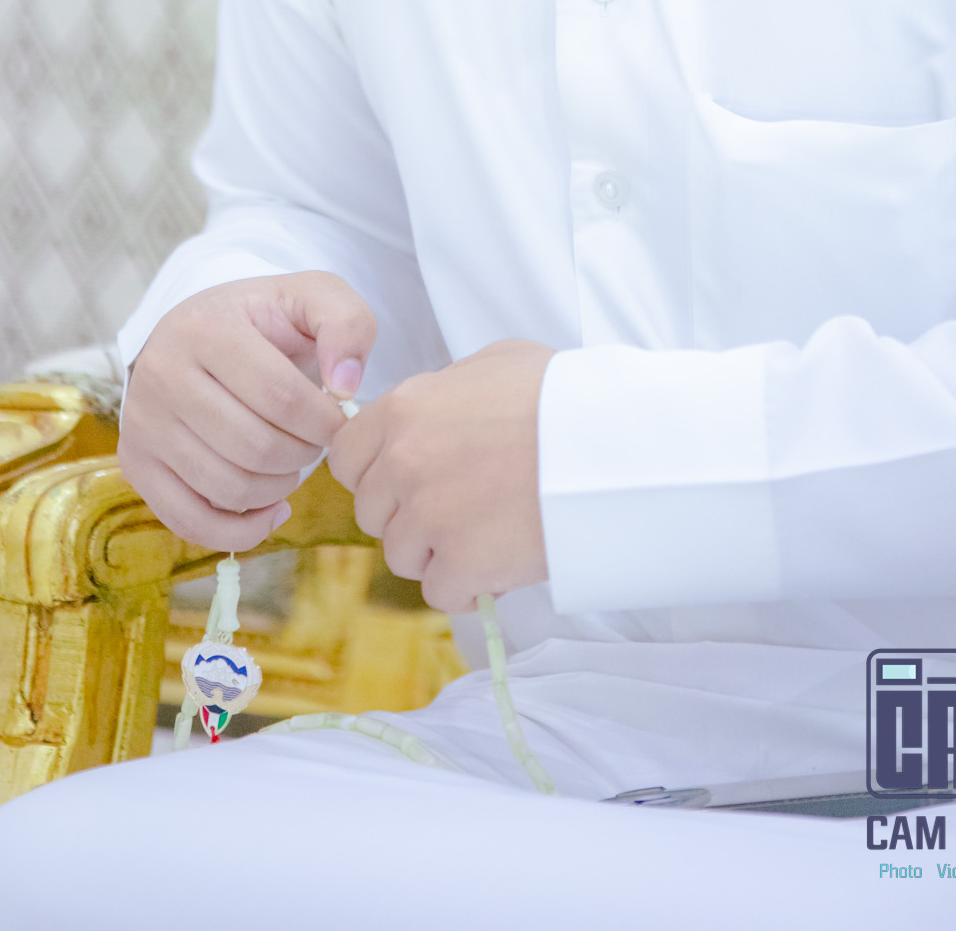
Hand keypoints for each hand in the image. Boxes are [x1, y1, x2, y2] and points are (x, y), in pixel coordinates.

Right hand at [119, 273, 374, 550]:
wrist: (201, 329)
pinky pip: (189, 522)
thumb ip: (346, 326)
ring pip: (228, 488)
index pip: (281, 397)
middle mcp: (161, 374)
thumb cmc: (266, 320)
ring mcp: (142, 423)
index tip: (339, 421)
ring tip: (292, 463)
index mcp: (206, 329)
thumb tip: (345, 386)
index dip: (325, 422)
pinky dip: (240, 530)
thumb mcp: (314, 298)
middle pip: (255, 448)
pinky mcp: (135, 463)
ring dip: (278, 488)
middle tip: (314, 442)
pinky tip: (271, 508)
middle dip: (303, 455)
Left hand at [328, 339, 552, 611]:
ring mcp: (428, 518)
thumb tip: (433, 410)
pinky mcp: (461, 565)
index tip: (405, 478)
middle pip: (372, 512)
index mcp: (403, 410)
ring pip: (402, 555)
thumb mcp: (492, 363)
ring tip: (485, 531)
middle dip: (406, 514)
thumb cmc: (560, 396)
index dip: (374, 472)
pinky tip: (498, 563)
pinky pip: (441, 591)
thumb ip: (443, 390)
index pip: (345, 457)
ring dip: (437, 551)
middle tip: (456, 506)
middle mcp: (403, 464)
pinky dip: (467, 586)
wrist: (610, 445)